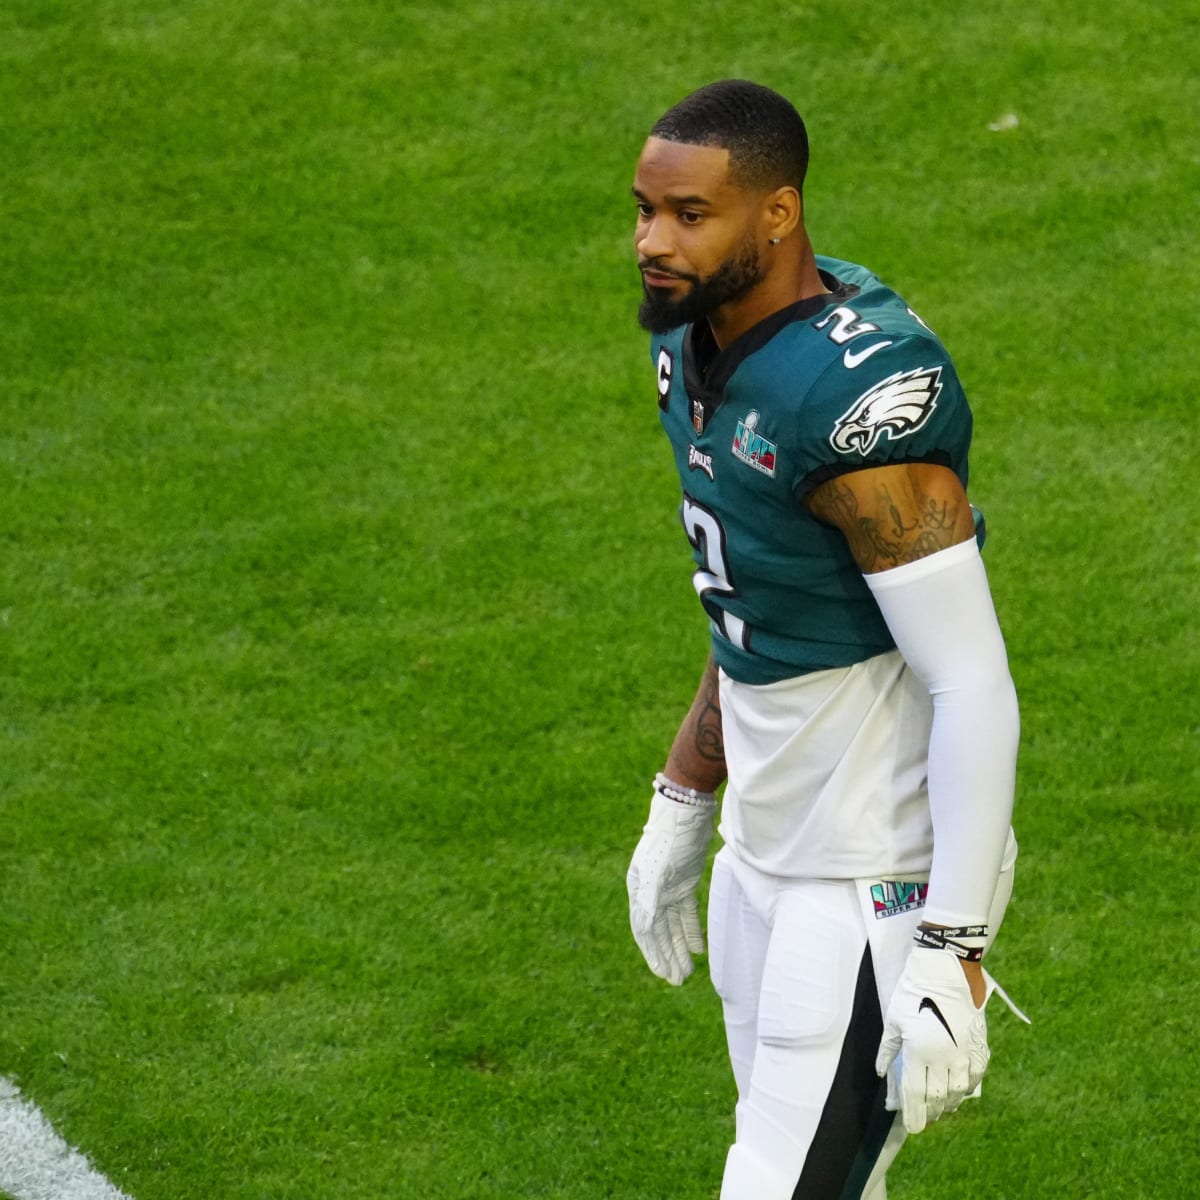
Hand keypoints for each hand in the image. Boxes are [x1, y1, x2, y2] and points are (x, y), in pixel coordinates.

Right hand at [626, 788, 714, 984]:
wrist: (687, 808)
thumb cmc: (669, 836)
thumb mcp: (658, 868)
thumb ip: (649, 898)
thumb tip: (642, 928)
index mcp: (639, 888)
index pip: (645, 929)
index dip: (653, 953)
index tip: (663, 974)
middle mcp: (651, 890)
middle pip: (659, 931)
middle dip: (668, 956)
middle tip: (678, 981)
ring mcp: (668, 886)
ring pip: (673, 924)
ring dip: (680, 947)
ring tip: (688, 971)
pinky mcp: (685, 881)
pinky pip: (686, 912)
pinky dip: (691, 929)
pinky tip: (698, 947)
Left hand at [875, 946, 989, 1133]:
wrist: (946, 968)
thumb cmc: (913, 990)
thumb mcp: (894, 1018)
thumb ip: (887, 1050)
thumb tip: (880, 1073)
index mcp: (920, 1050)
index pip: (916, 1093)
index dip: (913, 1113)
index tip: (911, 1126)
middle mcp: (944, 1056)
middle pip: (938, 1096)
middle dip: (930, 1111)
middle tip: (924, 1119)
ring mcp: (965, 1052)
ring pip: (959, 1090)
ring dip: (949, 1103)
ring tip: (940, 1108)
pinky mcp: (979, 1044)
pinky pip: (975, 1076)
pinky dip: (967, 1088)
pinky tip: (959, 1090)